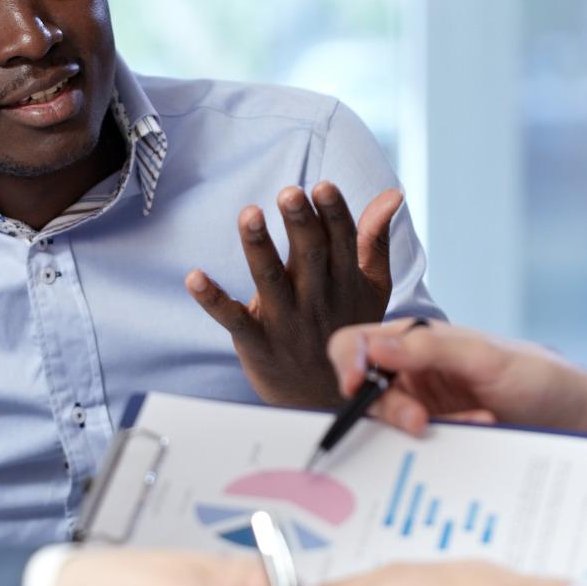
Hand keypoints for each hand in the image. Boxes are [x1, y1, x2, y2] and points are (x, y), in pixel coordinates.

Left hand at [188, 183, 402, 408]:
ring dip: (259, 247)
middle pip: (309, 256)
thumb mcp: (372, 287)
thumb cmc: (347, 325)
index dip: (333, 214)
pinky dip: (212, 299)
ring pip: (270, 281)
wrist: (324, 398)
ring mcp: (286, 322)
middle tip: (289, 193)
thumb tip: (392, 193)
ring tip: (249, 215)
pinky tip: (194, 277)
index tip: (323, 186)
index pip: (342, 242)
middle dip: (299, 224)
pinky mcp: (257, 342)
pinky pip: (233, 319)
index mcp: (346, 281)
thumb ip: (375, 239)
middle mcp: (317, 299)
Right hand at [326, 321, 586, 436]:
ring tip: (472, 424)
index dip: (347, 362)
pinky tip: (479, 432)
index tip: (355, 386)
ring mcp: (425, 408)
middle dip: (390, 408)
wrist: (580, 420)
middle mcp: (413, 373)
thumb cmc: (539, 376)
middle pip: (366, 391)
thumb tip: (373, 349)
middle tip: (420, 422)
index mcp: (416, 340)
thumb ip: (429, 348)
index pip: (357, 344)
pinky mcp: (440, 439)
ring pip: (390, 425)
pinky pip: (418, 449)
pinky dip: (442, 444)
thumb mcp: (486, 357)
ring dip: (421, 427)